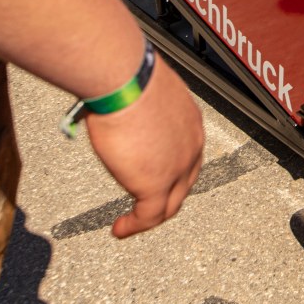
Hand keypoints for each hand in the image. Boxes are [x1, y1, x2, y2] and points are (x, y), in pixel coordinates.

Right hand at [86, 57, 205, 237]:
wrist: (124, 78)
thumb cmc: (126, 74)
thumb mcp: (139, 90)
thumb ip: (133, 105)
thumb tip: (112, 105)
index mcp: (189, 120)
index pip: (187, 154)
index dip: (172, 171)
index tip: (151, 176)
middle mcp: (191, 144)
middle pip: (183, 182)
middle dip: (164, 196)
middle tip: (142, 206)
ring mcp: (178, 166)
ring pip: (170, 203)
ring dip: (148, 217)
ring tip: (129, 223)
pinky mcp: (157, 183)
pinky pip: (150, 215)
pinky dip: (134, 226)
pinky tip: (120, 228)